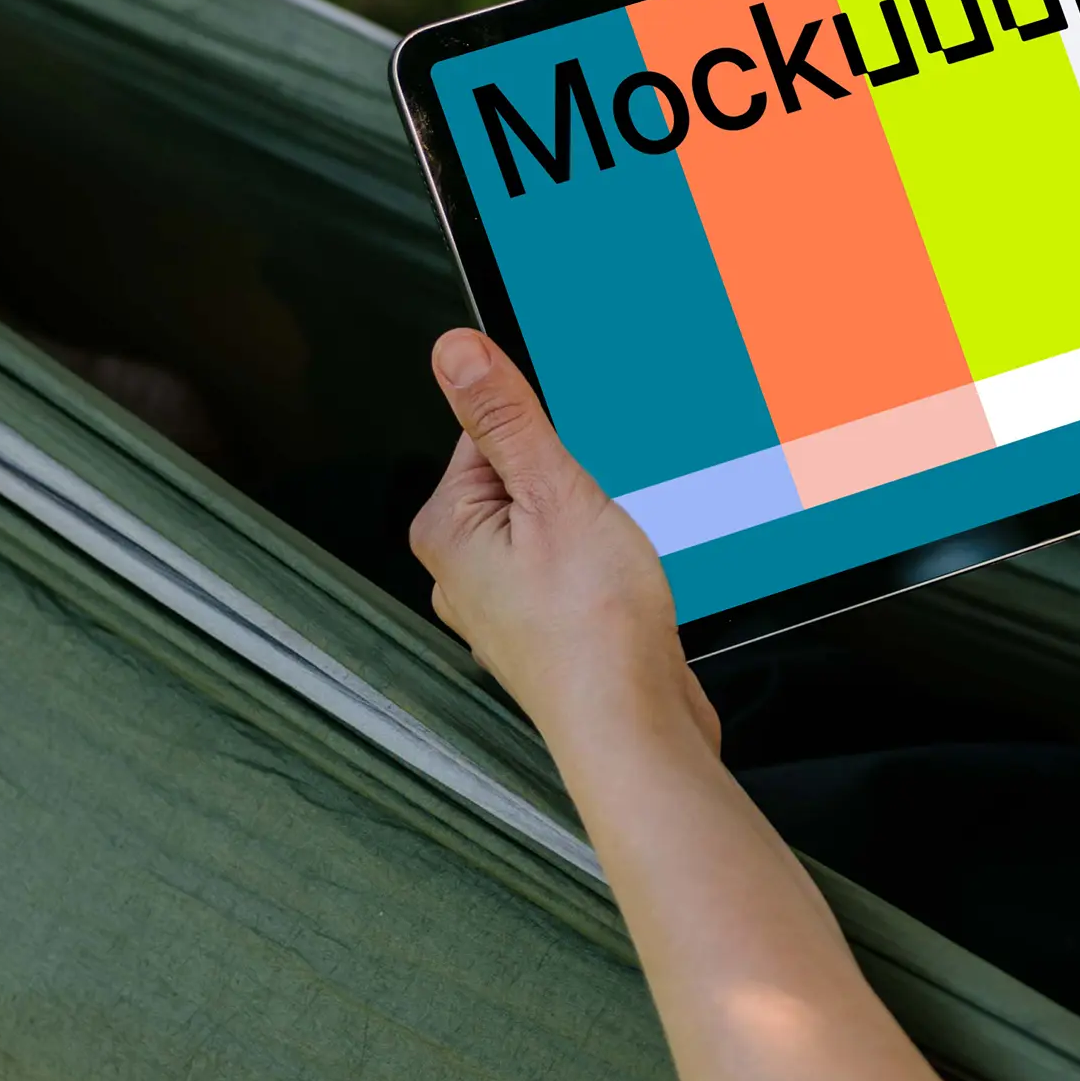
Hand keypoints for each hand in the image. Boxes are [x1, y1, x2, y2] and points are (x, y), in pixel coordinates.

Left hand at [407, 331, 717, 762]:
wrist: (633, 728)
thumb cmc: (593, 630)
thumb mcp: (553, 494)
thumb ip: (504, 418)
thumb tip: (454, 352)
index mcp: (446, 528)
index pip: (486, 433)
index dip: (546, 440)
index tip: (575, 468)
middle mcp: (462, 571)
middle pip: (521, 480)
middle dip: (573, 487)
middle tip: (599, 522)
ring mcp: (502, 607)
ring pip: (552, 527)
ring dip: (593, 530)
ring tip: (612, 564)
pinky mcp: (543, 631)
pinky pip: (570, 570)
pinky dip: (600, 571)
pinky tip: (621, 592)